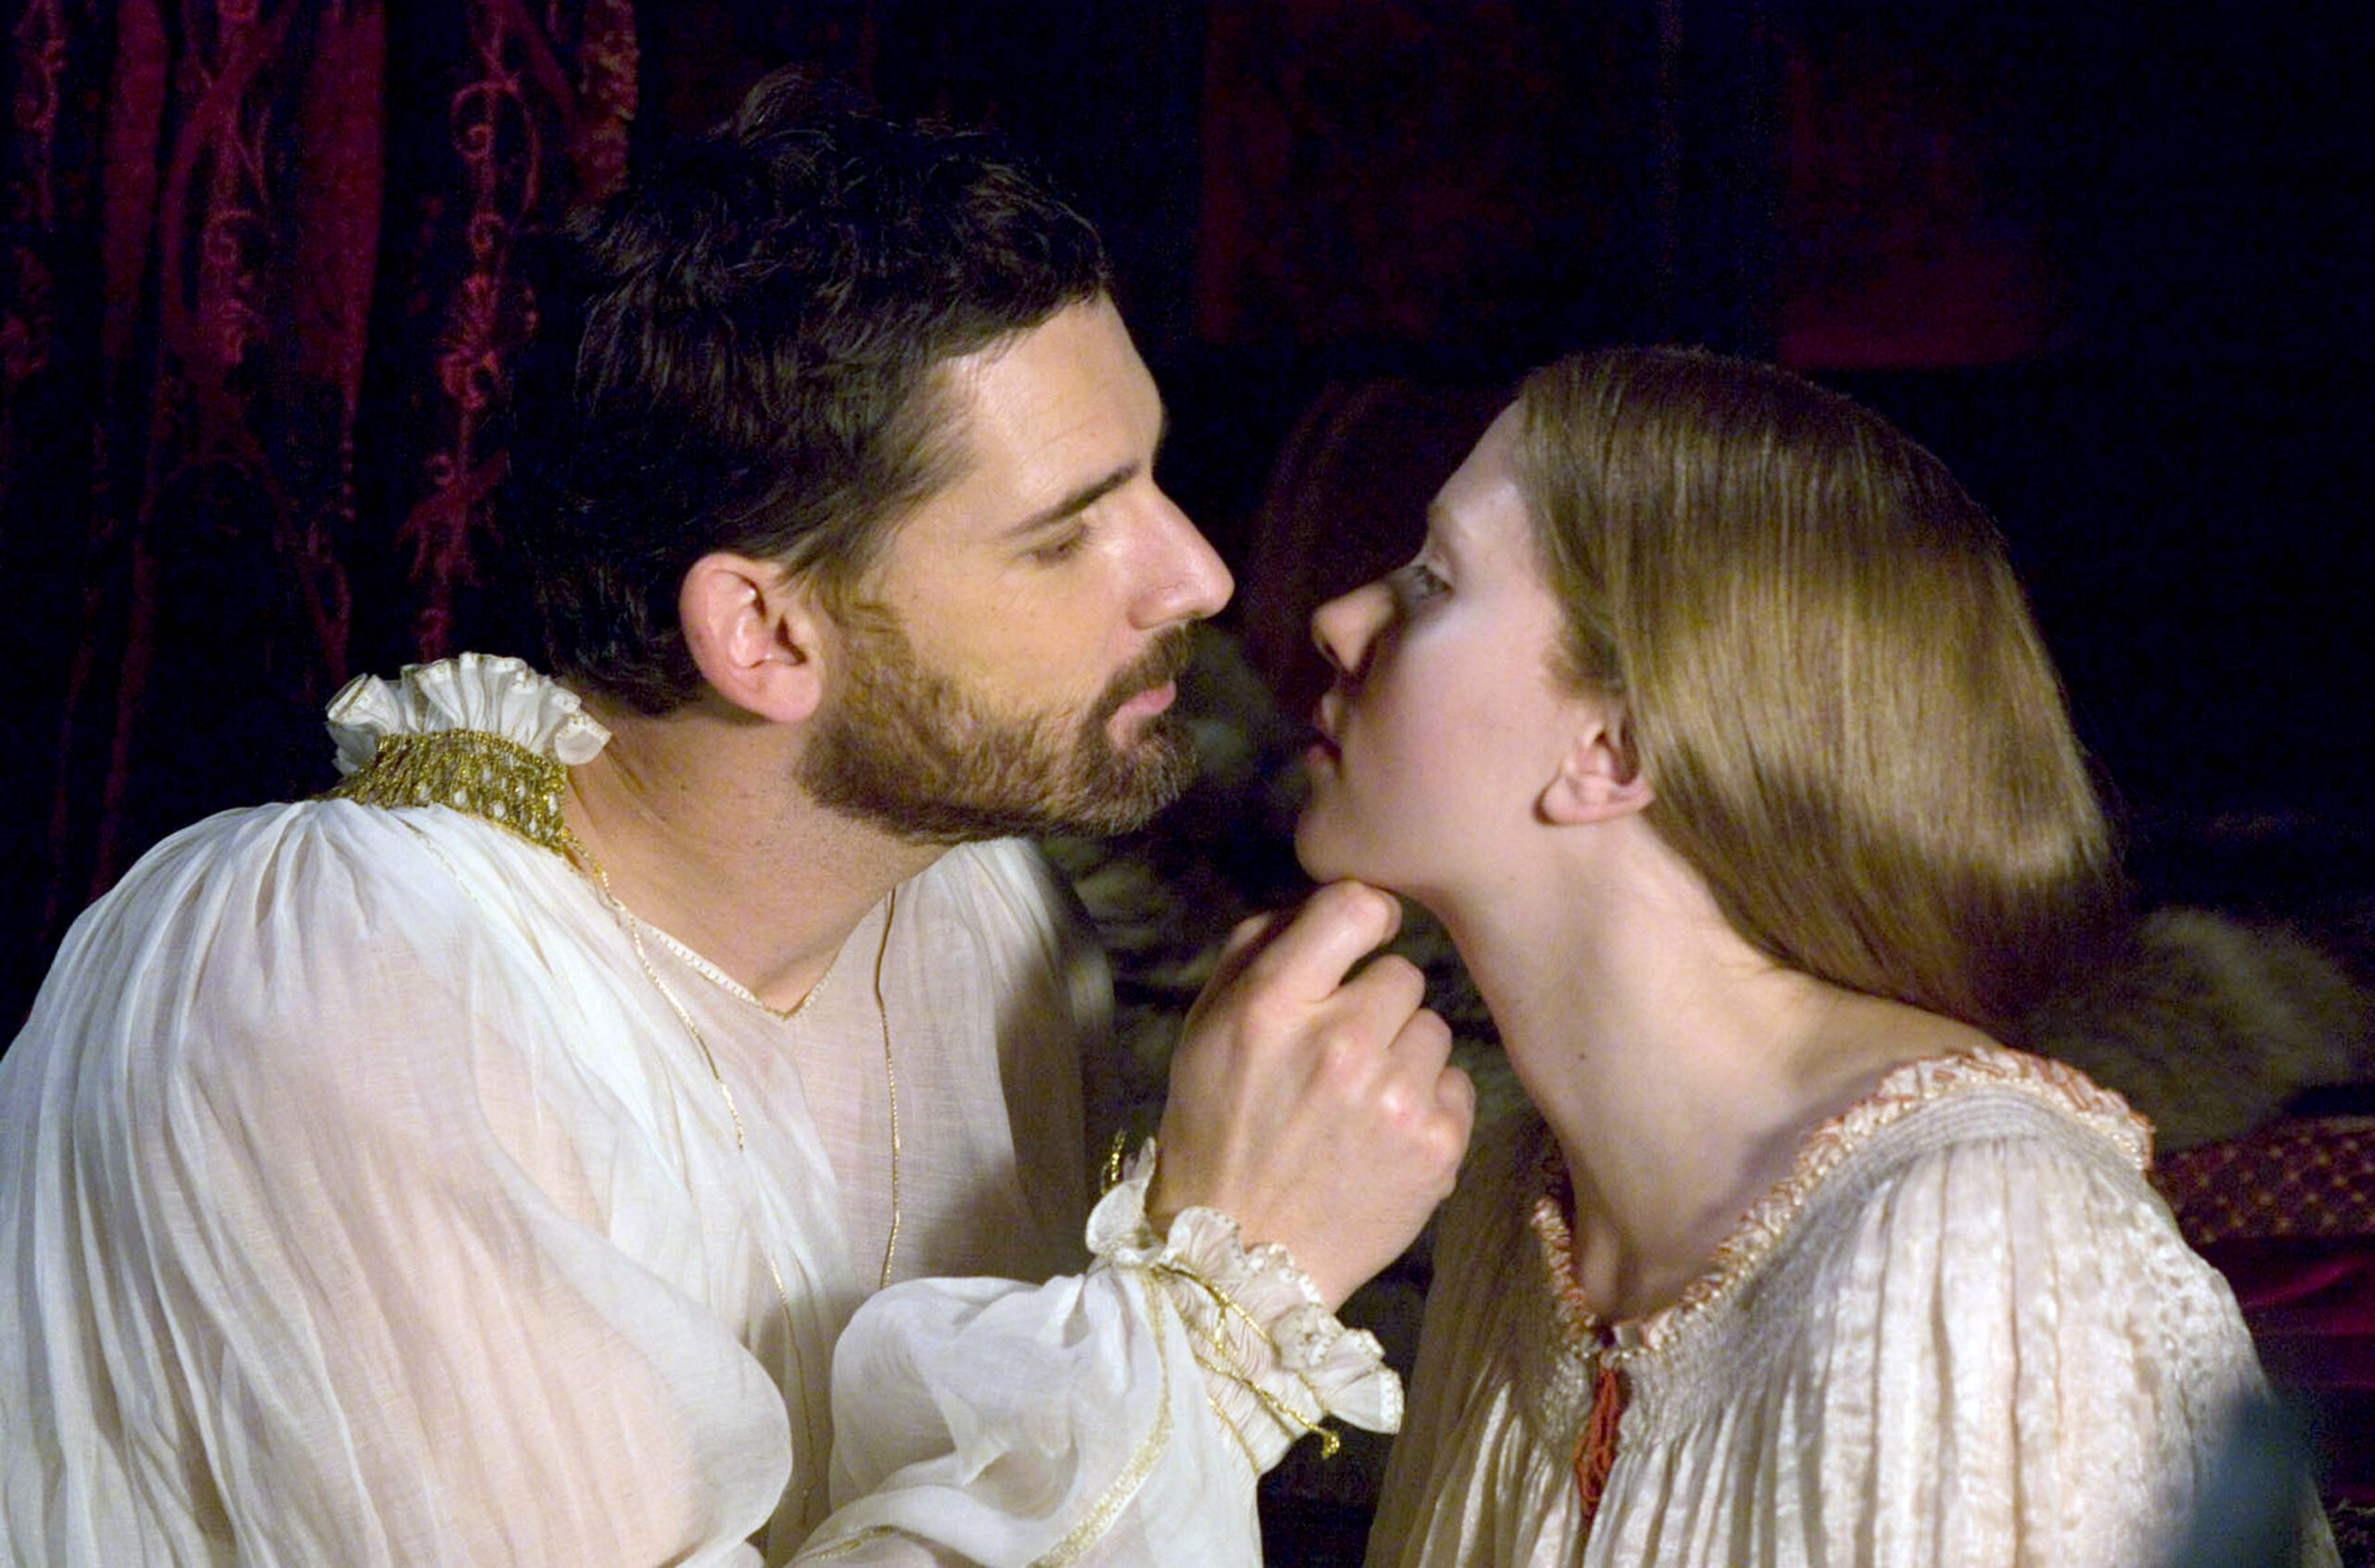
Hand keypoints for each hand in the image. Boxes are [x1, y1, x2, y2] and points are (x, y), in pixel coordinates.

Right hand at [1149, 880, 1474, 1309]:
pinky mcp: (1437, 1147)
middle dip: (1375, 1004)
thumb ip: (1258, 947)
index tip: (1360, 939)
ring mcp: (1396, 1099)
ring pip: (1434, 1029)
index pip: (1354, 907)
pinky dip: (1427, 1104)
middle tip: (1340, 1049)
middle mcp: (1341, 1044)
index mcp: (1273, 1006)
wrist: (1240, 1254)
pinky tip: (1383, 1134)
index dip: (1364, 917)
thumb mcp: (1206, 1025)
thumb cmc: (1218, 1127)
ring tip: (1359, 1098)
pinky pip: (1457, 1084)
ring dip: (1403, 1054)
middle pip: (1404, 974)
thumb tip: (1327, 906)